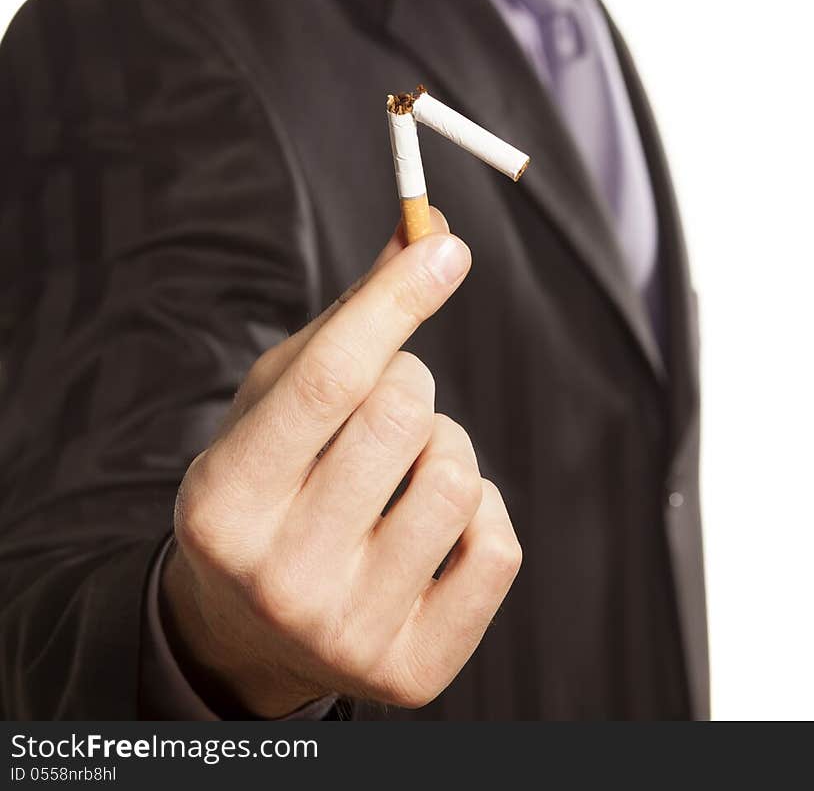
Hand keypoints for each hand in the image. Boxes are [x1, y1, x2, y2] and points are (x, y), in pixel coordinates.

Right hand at [160, 210, 521, 715]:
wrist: (252, 633)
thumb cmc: (273, 486)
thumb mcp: (278, 402)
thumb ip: (351, 320)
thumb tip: (431, 231)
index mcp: (225, 502)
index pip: (329, 380)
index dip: (395, 301)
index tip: (445, 247)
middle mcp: (279, 578)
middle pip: (398, 416)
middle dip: (410, 381)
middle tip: (389, 402)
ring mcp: (348, 633)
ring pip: (456, 477)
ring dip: (447, 445)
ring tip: (408, 467)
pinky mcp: (413, 672)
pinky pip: (497, 545)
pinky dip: (481, 510)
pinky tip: (436, 524)